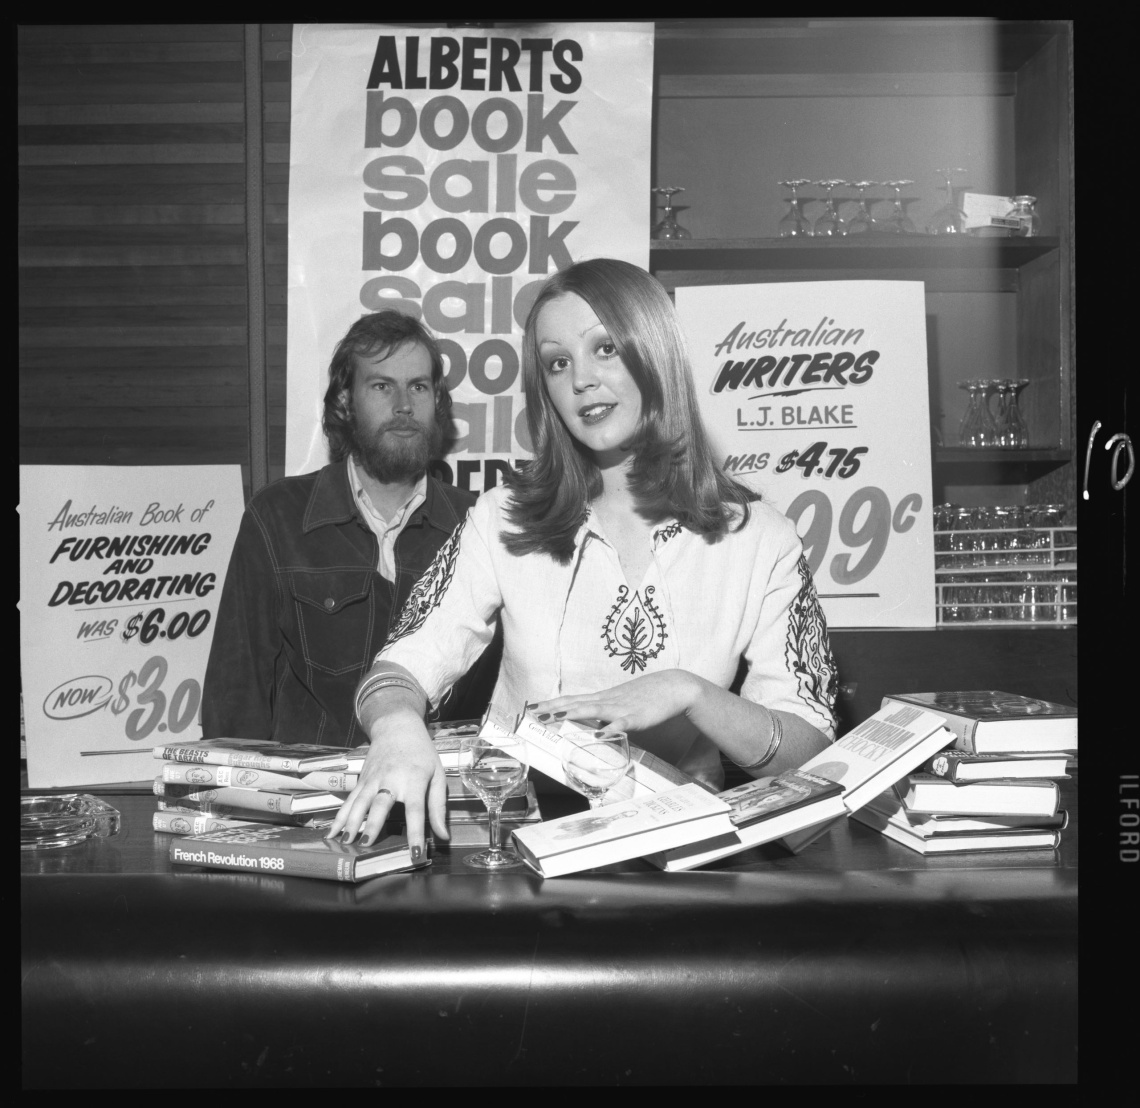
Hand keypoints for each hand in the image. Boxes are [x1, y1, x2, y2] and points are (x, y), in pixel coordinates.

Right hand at [325, 712, 447, 860]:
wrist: (397, 727)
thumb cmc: (422, 753)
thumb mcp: (438, 775)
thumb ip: (438, 807)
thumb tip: (442, 836)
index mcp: (414, 780)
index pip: (416, 810)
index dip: (416, 833)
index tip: (415, 853)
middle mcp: (391, 779)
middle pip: (381, 804)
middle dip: (373, 825)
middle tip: (366, 845)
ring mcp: (373, 779)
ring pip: (360, 802)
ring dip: (351, 822)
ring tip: (345, 842)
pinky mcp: (361, 780)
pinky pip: (350, 800)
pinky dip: (340, 816)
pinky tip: (331, 832)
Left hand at [530, 670, 702, 733]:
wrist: (675, 687)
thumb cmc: (648, 696)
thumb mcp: (623, 704)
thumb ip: (608, 715)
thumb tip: (594, 727)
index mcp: (603, 699)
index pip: (572, 700)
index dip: (552, 703)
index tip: (533, 706)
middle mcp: (608, 701)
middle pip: (576, 703)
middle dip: (554, 708)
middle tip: (533, 712)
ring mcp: (622, 708)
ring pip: (593, 710)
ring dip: (573, 713)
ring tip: (555, 717)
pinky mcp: (637, 717)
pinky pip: (622, 724)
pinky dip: (610, 729)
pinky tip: (600, 734)